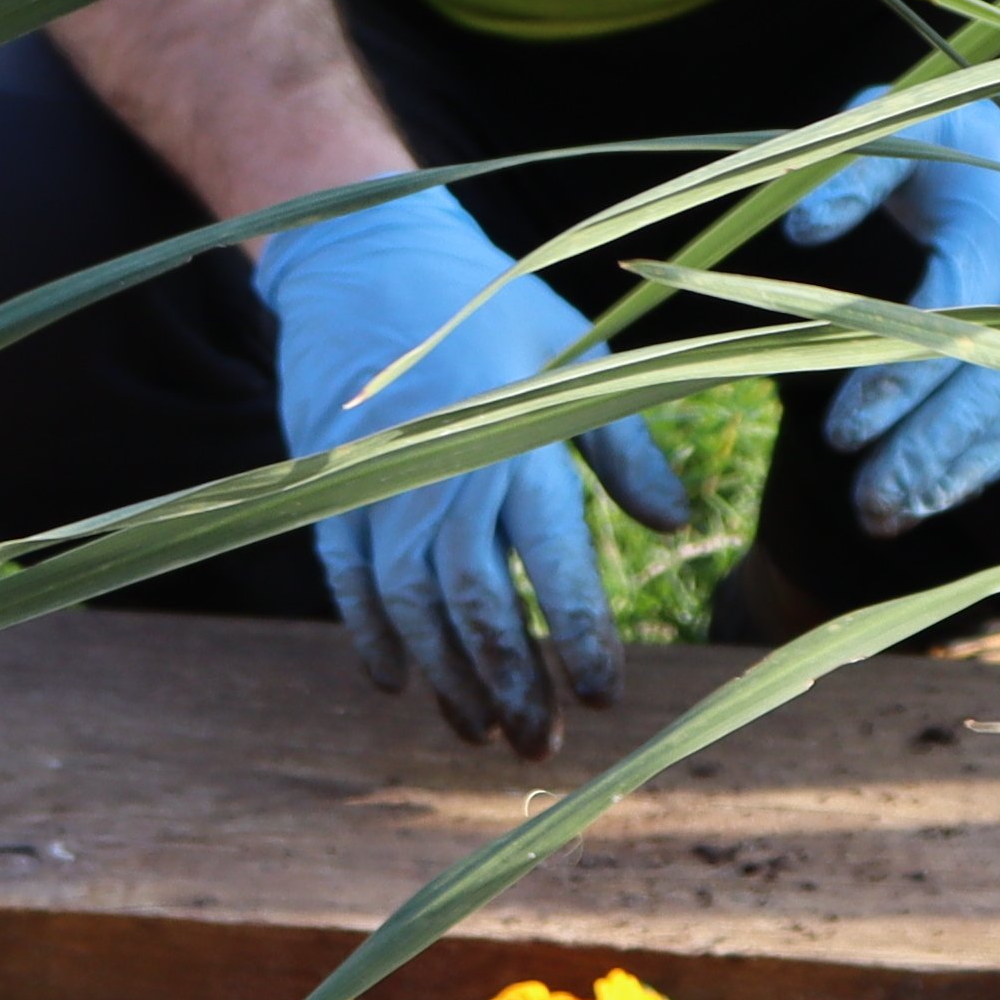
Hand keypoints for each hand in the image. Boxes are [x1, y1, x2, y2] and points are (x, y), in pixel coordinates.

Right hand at [253, 186, 691, 756]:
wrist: (363, 254)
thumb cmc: (487, 306)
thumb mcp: (575, 353)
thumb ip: (623, 445)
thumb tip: (674, 524)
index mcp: (515, 440)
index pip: (552, 562)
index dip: (577, 637)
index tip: (603, 695)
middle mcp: (443, 470)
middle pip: (476, 604)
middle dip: (512, 684)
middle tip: (542, 745)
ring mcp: (375, 482)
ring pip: (410, 606)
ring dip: (446, 678)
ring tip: (482, 730)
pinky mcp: (325, 485)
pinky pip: (343, 579)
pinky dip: (369, 636)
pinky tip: (397, 683)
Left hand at [773, 79, 999, 531]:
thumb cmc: (950, 141)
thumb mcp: (895, 128)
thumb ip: (846, 174)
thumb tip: (798, 231)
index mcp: (999, 232)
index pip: (948, 323)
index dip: (894, 383)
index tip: (838, 433)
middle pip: (988, 391)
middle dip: (924, 453)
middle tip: (861, 501)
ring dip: (952, 478)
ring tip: (882, 518)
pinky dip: (986, 470)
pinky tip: (931, 500)